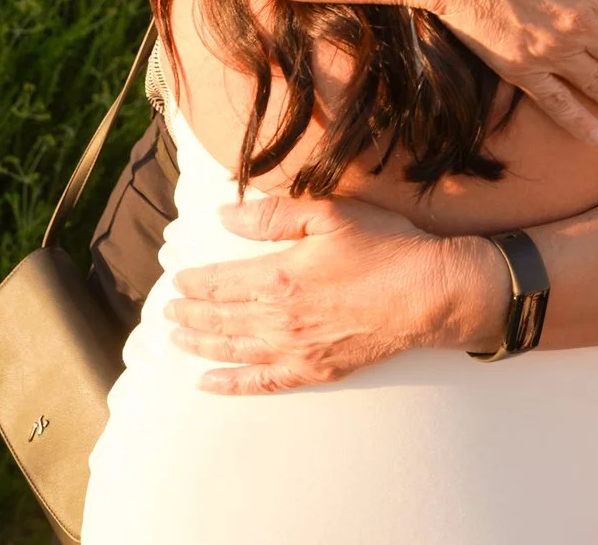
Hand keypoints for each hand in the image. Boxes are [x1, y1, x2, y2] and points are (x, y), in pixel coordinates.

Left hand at [165, 196, 506, 394]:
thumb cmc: (385, 247)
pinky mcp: (315, 370)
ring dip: (199, 345)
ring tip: (176, 339)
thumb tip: (224, 216)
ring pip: (232, 350)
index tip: (177, 281)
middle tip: (167, 313)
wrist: (431, 293)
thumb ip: (272, 216)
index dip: (194, 283)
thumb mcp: (329, 214)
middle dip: (188, 315)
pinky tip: (209, 382)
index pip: (220, 282)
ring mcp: (296, 349)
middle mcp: (279, 319)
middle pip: (219, 319)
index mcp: (278, 276)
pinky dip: (230, 383)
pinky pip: (261, 383)